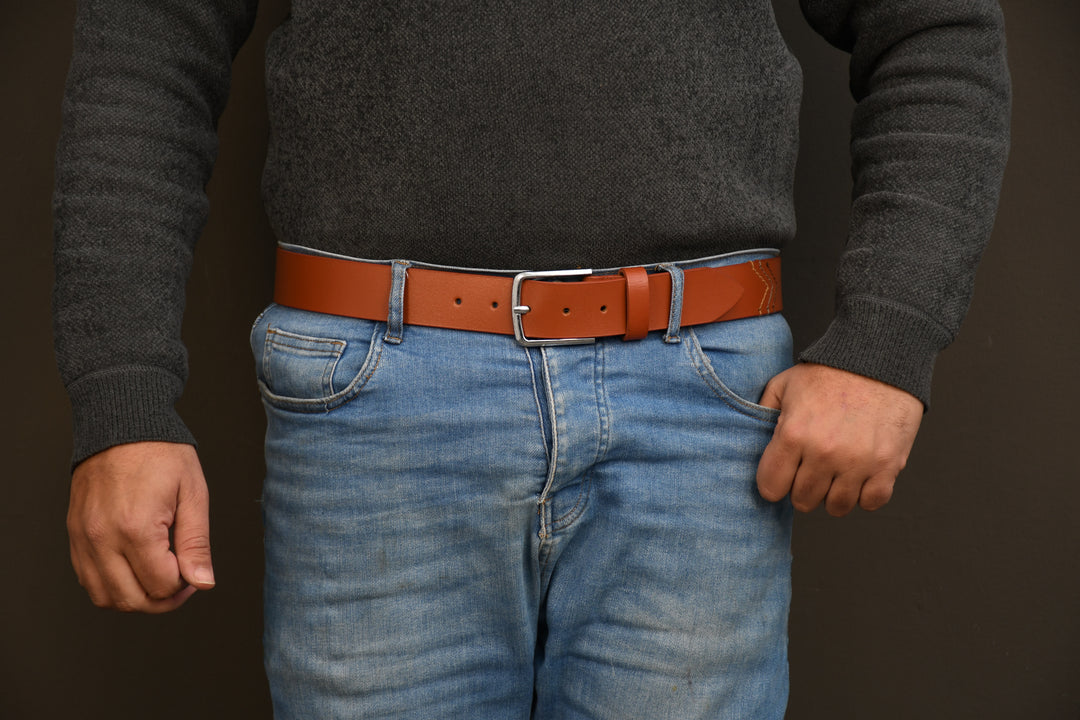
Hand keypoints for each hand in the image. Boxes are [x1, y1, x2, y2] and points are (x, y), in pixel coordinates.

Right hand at [67, 441, 214, 611]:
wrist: (122, 423)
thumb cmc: (161, 453)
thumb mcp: (192, 494)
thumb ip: (196, 543)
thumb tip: (202, 582)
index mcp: (136, 528)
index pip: (161, 585)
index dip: (185, 585)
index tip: (194, 569)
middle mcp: (103, 537)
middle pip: (132, 600)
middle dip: (162, 600)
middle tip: (181, 581)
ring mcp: (84, 538)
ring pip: (105, 597)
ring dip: (135, 597)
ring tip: (157, 577)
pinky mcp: (75, 534)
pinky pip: (88, 579)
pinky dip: (111, 585)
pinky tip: (133, 568)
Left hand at [756, 363, 922, 515]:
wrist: (879, 357)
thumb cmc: (829, 371)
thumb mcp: (784, 384)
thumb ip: (764, 413)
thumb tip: (749, 437)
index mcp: (794, 434)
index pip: (771, 488)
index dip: (773, 483)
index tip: (782, 473)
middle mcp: (824, 453)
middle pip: (803, 501)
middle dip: (802, 488)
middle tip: (810, 470)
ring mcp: (858, 462)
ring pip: (836, 507)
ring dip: (833, 494)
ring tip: (835, 473)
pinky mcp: (888, 465)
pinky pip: (871, 503)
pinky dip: (865, 495)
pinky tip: (860, 476)